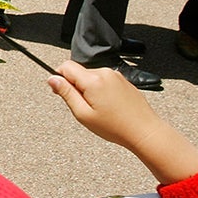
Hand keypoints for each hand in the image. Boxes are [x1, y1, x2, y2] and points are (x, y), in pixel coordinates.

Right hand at [49, 60, 197, 184]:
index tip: (63, 93)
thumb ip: (66, 93)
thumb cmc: (115, 127)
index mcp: (93, 79)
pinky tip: (110, 107)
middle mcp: (105, 73)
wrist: (145, 131)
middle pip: (79, 72)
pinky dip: (102, 91)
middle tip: (85, 108)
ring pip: (92, 77)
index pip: (66, 66)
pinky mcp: (124, 81)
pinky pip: (105, 81)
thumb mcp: (83, 114)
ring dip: (90, 90)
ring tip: (101, 110)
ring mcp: (116, 76)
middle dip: (77, 87)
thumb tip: (52, 79)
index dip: (60, 78)